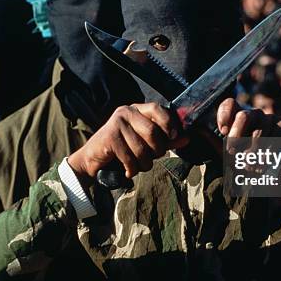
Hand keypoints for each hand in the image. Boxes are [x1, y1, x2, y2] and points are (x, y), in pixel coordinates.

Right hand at [68, 103, 188, 182]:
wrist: (93, 159)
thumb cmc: (123, 149)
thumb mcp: (146, 143)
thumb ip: (166, 139)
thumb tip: (187, 138)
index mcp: (137, 109)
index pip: (158, 109)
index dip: (169, 123)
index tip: (173, 137)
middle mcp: (126, 112)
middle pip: (153, 132)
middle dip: (156, 151)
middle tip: (151, 159)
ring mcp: (116, 124)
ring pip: (142, 149)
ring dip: (144, 164)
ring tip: (138, 167)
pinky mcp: (109, 137)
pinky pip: (130, 158)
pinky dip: (132, 169)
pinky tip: (128, 171)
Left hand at [217, 99, 280, 210]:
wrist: (269, 175)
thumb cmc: (244, 162)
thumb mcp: (225, 154)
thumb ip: (212, 141)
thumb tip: (197, 129)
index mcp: (237, 117)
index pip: (229, 104)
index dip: (224, 114)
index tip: (222, 131)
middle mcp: (253, 114)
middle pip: (243, 116)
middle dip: (236, 136)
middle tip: (232, 152)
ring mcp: (269, 119)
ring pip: (258, 131)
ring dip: (251, 151)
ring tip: (248, 165)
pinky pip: (275, 137)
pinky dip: (268, 152)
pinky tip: (264, 163)